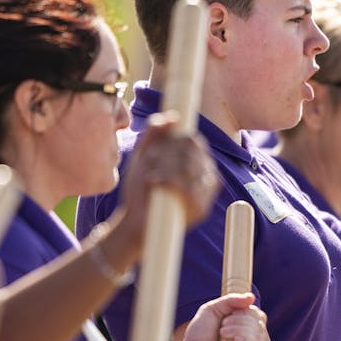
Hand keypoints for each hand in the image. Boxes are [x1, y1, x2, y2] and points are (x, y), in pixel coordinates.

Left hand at [118, 114, 216, 238]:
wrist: (134, 223)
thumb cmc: (140, 190)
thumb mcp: (143, 157)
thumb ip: (154, 134)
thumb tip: (171, 116)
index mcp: (198, 162)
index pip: (193, 140)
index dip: (171, 141)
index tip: (153, 152)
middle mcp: (207, 176)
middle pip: (191, 149)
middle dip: (165, 153)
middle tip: (149, 165)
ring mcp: (205, 193)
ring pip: (188, 164)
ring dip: (162, 166)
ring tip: (149, 176)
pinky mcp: (200, 209)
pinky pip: (186, 185)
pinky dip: (165, 180)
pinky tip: (153, 183)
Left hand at [169, 294, 265, 340]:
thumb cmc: (200, 334)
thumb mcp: (212, 310)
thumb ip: (230, 301)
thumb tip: (251, 297)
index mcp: (244, 326)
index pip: (257, 314)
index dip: (245, 311)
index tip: (228, 315)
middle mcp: (250, 339)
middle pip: (257, 323)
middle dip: (239, 320)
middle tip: (222, 326)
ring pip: (257, 335)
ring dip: (238, 330)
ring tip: (222, 334)